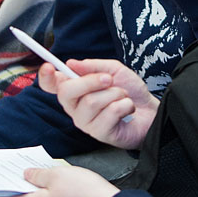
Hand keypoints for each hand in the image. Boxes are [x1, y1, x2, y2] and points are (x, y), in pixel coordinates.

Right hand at [38, 58, 158, 149]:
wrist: (151, 110)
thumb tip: (71, 63)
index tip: (48, 66)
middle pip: (66, 92)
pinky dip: (125, 105)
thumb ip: (94, 66)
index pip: (52, 86)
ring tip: (123, 96)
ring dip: (115, 94)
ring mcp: (86, 123)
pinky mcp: (100, 133)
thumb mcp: (114, 71)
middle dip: (90, 81)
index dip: (46, 77)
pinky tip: (128, 110)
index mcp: (76, 91)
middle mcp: (76, 108)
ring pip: (91, 101)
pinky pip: (110, 112)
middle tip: (108, 79)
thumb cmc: (131, 91)